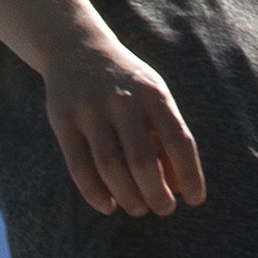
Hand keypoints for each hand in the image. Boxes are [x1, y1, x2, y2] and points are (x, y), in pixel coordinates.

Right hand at [37, 39, 206, 218]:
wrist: (76, 48)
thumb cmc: (126, 83)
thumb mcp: (153, 97)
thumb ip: (168, 138)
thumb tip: (181, 188)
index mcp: (153, 93)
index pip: (179, 140)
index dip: (190, 175)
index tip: (195, 201)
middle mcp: (122, 99)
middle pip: (143, 161)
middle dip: (157, 194)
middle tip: (164, 209)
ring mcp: (90, 109)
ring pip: (110, 167)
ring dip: (128, 197)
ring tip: (138, 209)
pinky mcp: (63, 121)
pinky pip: (79, 167)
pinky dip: (95, 194)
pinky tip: (108, 206)